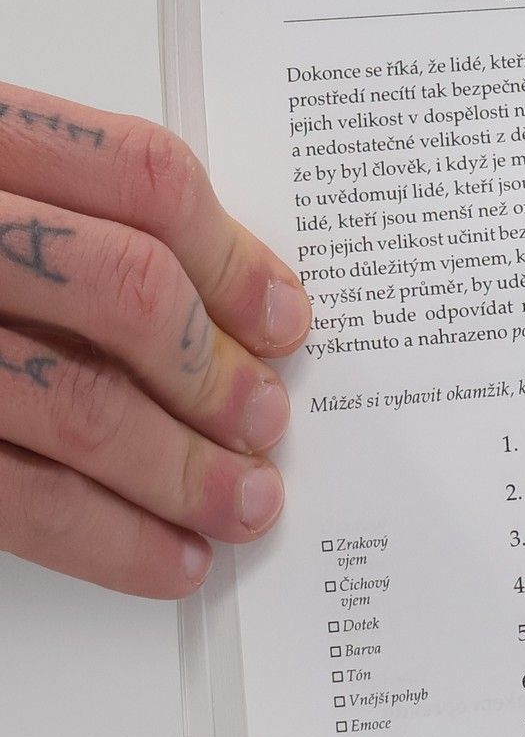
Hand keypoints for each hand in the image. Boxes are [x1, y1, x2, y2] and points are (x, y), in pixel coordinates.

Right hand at [0, 88, 309, 596]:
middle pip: (126, 290)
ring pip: (78, 406)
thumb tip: (231, 309)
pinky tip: (167, 558)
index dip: (234, 256)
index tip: (286, 319)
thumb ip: (62, 214)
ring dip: (184, 472)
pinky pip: (13, 497)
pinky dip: (108, 540)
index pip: (138, 178)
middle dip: (216, 373)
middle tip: (263, 423)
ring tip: (241, 504)